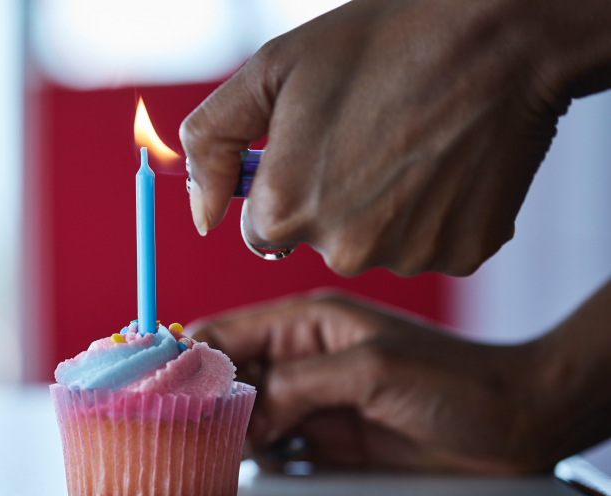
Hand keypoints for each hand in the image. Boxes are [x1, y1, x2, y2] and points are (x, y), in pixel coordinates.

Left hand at [180, 0, 610, 275]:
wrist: (499, 36)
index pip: (262, 231)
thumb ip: (210, 145)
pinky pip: (428, 243)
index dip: (288, 185)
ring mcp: (405, 255)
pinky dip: (434, 213)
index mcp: (284, 210)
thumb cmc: (379, 43)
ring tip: (412, 144)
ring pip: (374, 244)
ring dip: (384, 208)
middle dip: (333, 199)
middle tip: (371, 136)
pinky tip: (446, 164)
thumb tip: (200, 216)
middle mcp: (341, 249)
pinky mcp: (461, 253)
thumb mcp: (268, 71)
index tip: (319, 147)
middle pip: (318, 242)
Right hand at [190, 293, 550, 473]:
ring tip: (195, 453)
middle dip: (198, 399)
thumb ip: (301, 384)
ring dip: (221, 431)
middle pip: (227, 376)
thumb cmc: (455, 382)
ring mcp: (311, 401)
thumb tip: (248, 411)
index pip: (227, 331)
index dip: (188, 353)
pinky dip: (248, 457)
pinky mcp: (324, 440)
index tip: (155, 382)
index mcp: (308, 324)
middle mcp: (302, 360)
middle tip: (170, 429)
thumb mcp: (372, 369)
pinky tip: (235, 469)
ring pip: (243, 414)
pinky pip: (270, 446)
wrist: (514, 425)